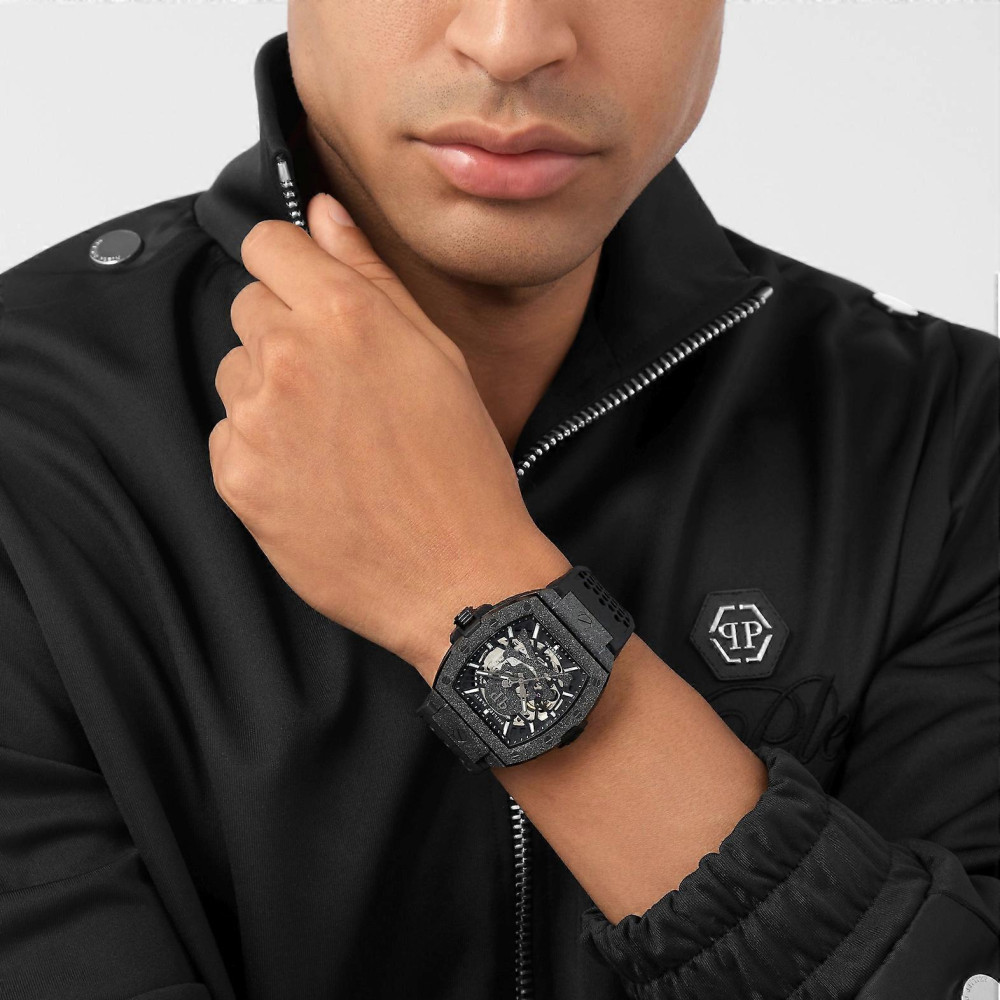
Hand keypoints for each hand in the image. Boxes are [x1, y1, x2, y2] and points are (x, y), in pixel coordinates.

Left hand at [208, 193, 559, 670]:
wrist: (455, 575)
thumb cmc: (461, 471)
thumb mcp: (436, 356)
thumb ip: (371, 274)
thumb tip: (325, 213)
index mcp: (346, 316)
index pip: (267, 245)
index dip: (289, 266)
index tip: (305, 291)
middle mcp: (291, 357)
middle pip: (249, 307)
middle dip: (287, 334)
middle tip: (342, 387)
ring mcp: (257, 420)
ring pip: (236, 373)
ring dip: (272, 393)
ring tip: (333, 439)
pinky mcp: (237, 477)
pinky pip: (230, 435)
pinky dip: (262, 449)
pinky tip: (314, 475)